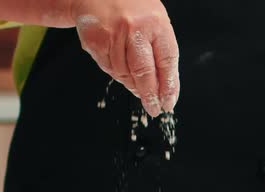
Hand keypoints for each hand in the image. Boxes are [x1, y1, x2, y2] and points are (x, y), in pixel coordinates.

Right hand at [71, 0, 179, 115]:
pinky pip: (108, 69)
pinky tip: (121, 69)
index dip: (168, 86)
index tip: (168, 102)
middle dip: (150, 95)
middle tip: (154, 109)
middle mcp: (134, 28)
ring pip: (124, 74)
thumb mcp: (155, 23)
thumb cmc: (131, 8)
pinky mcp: (95, 42)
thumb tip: (164, 88)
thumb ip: (161, 52)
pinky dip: (117, 74)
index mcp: (156, 23)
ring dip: (132, 86)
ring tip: (138, 88)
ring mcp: (113, 35)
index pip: (167, 61)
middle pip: (144, 72)